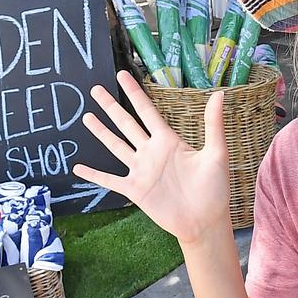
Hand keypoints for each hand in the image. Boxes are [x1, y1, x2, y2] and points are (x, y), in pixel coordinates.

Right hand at [72, 70, 230, 244]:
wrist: (205, 221)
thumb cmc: (214, 189)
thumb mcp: (217, 153)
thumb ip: (214, 125)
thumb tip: (220, 94)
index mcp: (169, 141)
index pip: (147, 111)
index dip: (134, 93)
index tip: (122, 75)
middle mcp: (151, 152)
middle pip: (126, 124)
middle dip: (111, 106)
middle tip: (96, 89)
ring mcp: (141, 171)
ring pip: (116, 146)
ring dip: (101, 132)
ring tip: (87, 117)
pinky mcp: (135, 190)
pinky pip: (110, 180)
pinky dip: (94, 174)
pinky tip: (78, 167)